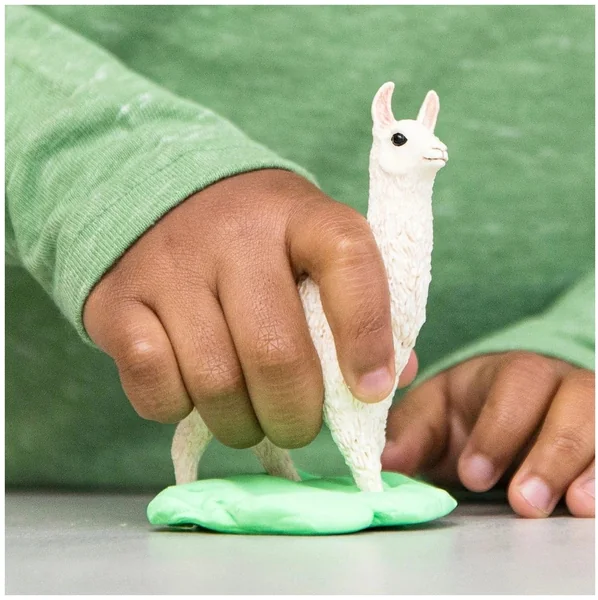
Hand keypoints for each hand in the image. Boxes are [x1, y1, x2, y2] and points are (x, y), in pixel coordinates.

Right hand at [84, 169, 416, 448]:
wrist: (164, 197)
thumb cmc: (258, 241)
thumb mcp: (313, 250)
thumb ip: (357, 309)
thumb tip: (383, 383)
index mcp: (299, 215)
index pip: (349, 261)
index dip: (368, 335)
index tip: (370, 390)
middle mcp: (234, 235)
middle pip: (275, 352)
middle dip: (295, 416)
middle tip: (297, 424)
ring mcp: (170, 266)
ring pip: (215, 382)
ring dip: (241, 423)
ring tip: (250, 416)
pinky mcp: (118, 301)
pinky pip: (155, 384)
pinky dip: (180, 408)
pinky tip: (193, 390)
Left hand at [382, 351, 593, 517]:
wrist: (506, 422)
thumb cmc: (466, 414)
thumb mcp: (433, 418)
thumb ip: (411, 434)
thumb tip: (385, 462)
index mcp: (512, 371)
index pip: (516, 383)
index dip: (499, 428)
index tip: (473, 474)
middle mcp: (561, 386)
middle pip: (576, 400)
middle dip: (551, 452)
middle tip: (523, 502)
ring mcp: (592, 413)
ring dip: (592, 467)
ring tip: (574, 507)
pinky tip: (595, 507)